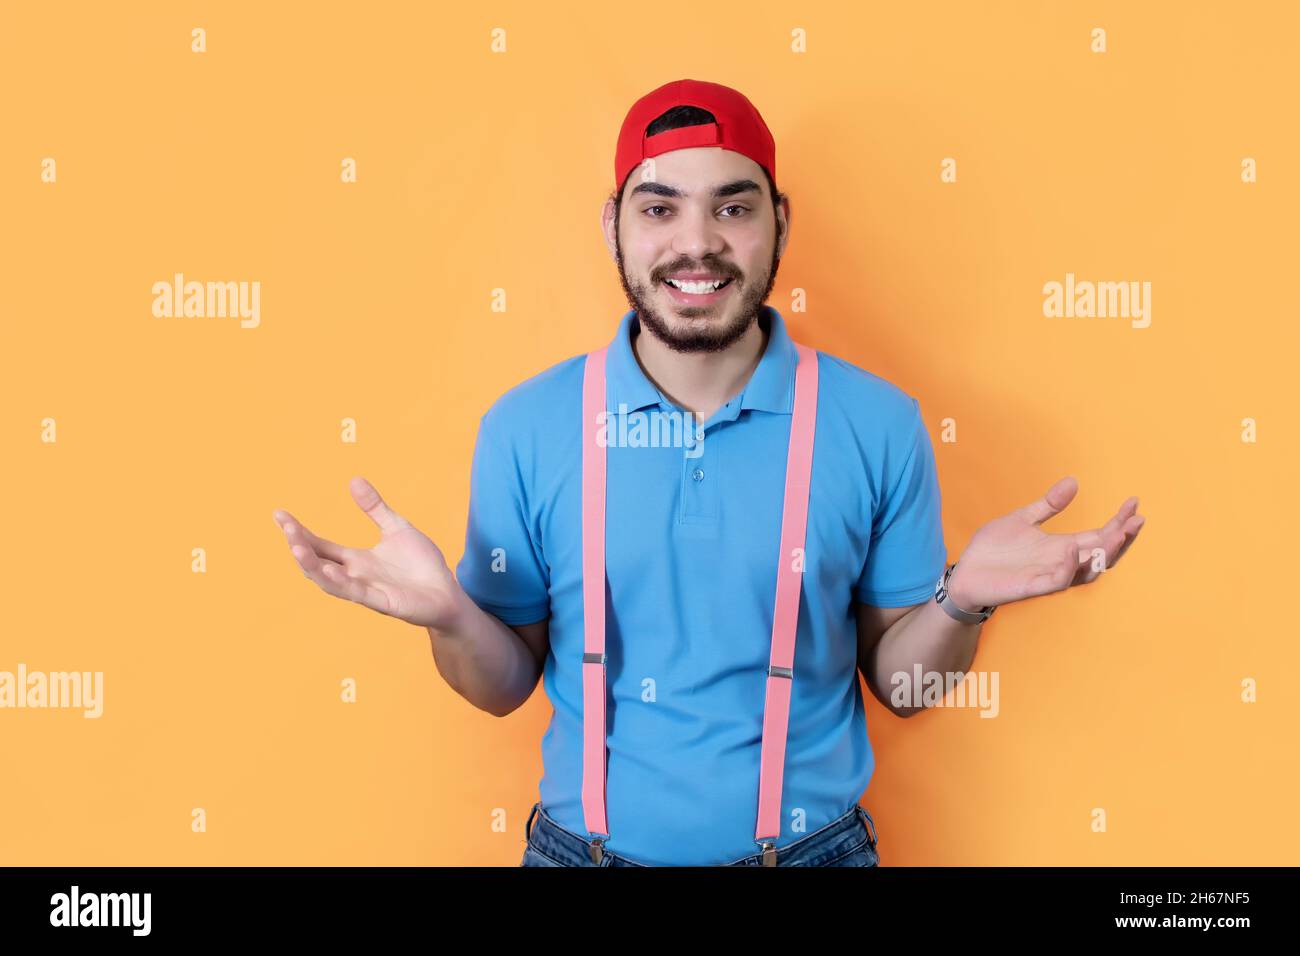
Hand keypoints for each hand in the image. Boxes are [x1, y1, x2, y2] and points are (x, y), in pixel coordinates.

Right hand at [274, 476, 460, 628]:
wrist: (448, 594)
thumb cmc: (422, 565)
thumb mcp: (397, 528)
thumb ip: (375, 508)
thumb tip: (354, 478)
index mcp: (355, 559)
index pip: (319, 545)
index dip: (299, 531)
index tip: (279, 514)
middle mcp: (354, 576)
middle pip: (317, 562)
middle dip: (299, 546)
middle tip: (286, 528)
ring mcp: (366, 590)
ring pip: (329, 581)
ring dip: (311, 566)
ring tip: (295, 548)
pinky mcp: (383, 602)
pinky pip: (357, 593)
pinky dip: (341, 583)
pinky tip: (329, 570)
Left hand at [946, 475, 1144, 608]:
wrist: (965, 573)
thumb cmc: (993, 550)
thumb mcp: (1022, 520)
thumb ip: (1048, 505)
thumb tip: (1073, 481)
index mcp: (1062, 547)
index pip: (1099, 535)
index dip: (1118, 521)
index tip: (1133, 502)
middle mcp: (1061, 563)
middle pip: (1103, 555)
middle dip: (1121, 539)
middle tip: (1136, 520)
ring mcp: (1048, 576)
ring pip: (1087, 571)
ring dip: (1104, 554)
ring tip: (1117, 533)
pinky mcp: (1031, 587)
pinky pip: (1057, 581)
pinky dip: (1068, 567)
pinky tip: (1072, 549)